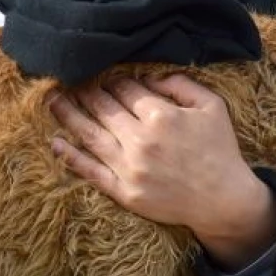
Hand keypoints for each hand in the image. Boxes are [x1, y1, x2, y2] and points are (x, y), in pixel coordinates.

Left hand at [48, 74, 275, 271]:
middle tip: (70, 80)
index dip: (114, 80)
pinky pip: (90, 171)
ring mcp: (129, 167)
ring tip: (52, 100)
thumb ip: (182, 85)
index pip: (126, 89)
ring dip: (68, 115)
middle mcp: (140, 139)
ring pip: (89, 134)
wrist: (223, 199)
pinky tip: (56, 142)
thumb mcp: (213, 107)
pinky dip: (70, 156)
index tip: (106, 76)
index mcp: (161, 116)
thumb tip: (151, 76)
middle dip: (86, 91)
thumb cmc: (220, 150)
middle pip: (103, 108)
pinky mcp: (123, 191)